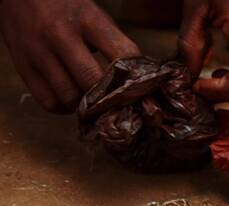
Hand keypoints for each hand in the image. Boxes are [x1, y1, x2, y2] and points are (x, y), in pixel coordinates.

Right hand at [0, 0, 140, 113]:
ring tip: (92, 100)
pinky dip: (64, 107)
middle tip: (116, 101)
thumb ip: (112, 43)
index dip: (134, 76)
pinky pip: (49, 102)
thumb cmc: (66, 7)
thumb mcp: (94, 15)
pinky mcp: (23, 68)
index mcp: (87, 19)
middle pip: (93, 81)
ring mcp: (38, 53)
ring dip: (86, 105)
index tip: (141, 89)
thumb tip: (133, 80)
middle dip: (108, 96)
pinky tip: (72, 99)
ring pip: (70, 97)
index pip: (121, 54)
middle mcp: (61, 36)